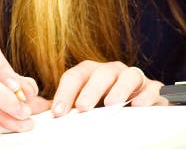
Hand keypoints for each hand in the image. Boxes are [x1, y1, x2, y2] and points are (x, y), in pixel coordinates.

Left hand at [51, 60, 166, 116]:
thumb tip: (33, 109)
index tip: (58, 112)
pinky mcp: (152, 90)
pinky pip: (151, 88)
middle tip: (83, 107)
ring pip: (128, 75)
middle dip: (90, 90)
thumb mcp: (81, 104)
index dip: (65, 93)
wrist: (137, 108)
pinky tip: (138, 105)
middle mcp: (112, 72)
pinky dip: (146, 96)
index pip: (75, 76)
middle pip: (101, 73)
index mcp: (91, 74)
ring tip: (111, 104)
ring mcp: (133, 79)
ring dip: (119, 89)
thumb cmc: (104, 104)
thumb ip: (60, 105)